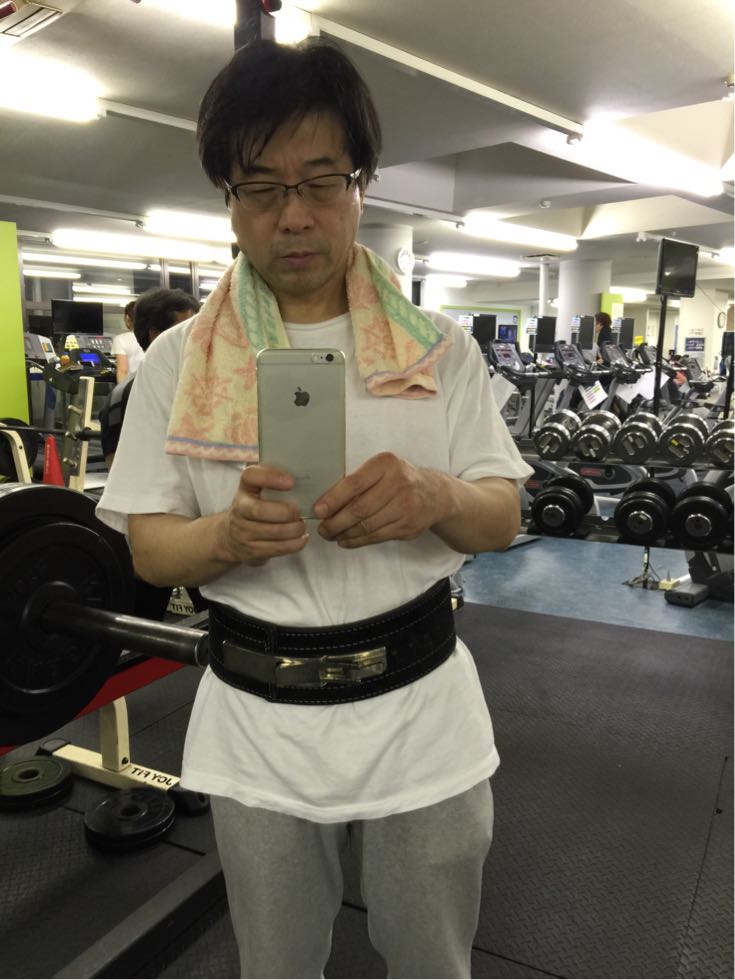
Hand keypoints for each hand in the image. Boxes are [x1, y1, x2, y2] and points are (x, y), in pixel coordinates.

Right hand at [216, 464, 308, 564]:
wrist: (229, 536)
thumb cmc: (254, 507)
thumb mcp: (257, 490)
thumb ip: (274, 480)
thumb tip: (305, 474)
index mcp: (245, 488)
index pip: (250, 476)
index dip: (270, 477)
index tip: (291, 482)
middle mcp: (239, 509)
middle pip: (259, 510)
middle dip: (285, 512)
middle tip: (299, 512)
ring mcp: (243, 532)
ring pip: (271, 532)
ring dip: (293, 529)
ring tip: (302, 525)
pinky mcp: (251, 551)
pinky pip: (276, 549)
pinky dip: (294, 544)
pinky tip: (302, 538)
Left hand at [314, 452, 446, 548]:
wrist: (435, 494)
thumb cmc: (399, 479)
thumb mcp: (381, 469)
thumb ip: (358, 481)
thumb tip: (325, 501)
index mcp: (387, 464)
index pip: (354, 484)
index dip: (333, 499)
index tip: (318, 510)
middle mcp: (399, 484)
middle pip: (360, 509)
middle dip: (336, 522)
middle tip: (322, 528)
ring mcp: (406, 507)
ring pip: (367, 526)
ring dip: (344, 534)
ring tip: (331, 535)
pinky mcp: (408, 527)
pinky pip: (376, 537)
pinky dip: (357, 541)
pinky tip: (346, 540)